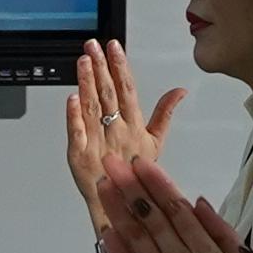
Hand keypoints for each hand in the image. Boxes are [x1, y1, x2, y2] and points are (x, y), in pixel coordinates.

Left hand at [63, 37, 176, 212]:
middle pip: (108, 94)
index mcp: (134, 127)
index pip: (128, 90)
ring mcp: (98, 142)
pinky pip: (77, 131)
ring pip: (92, 107)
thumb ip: (165, 114)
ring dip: (87, 82)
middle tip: (93, 46)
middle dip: (101, 66)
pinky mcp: (79, 155)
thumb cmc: (135, 175)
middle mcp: (117, 132)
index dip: (120, 67)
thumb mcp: (155, 144)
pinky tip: (72, 97)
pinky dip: (74, 114)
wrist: (120, 207)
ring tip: (83, 61)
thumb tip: (180, 91)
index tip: (114, 47)